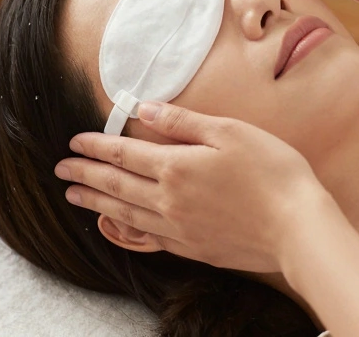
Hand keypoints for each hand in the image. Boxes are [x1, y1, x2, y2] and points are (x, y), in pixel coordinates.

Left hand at [54, 102, 329, 274]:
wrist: (298, 229)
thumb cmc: (272, 172)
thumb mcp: (229, 132)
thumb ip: (181, 122)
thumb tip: (142, 110)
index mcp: (176, 167)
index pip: (123, 155)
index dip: (95, 147)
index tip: (73, 142)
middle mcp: (169, 201)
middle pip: (116, 186)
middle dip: (85, 176)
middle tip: (60, 171)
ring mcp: (179, 229)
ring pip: (125, 214)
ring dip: (96, 204)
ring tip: (74, 198)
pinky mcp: (193, 248)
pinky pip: (147, 239)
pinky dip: (124, 230)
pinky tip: (117, 227)